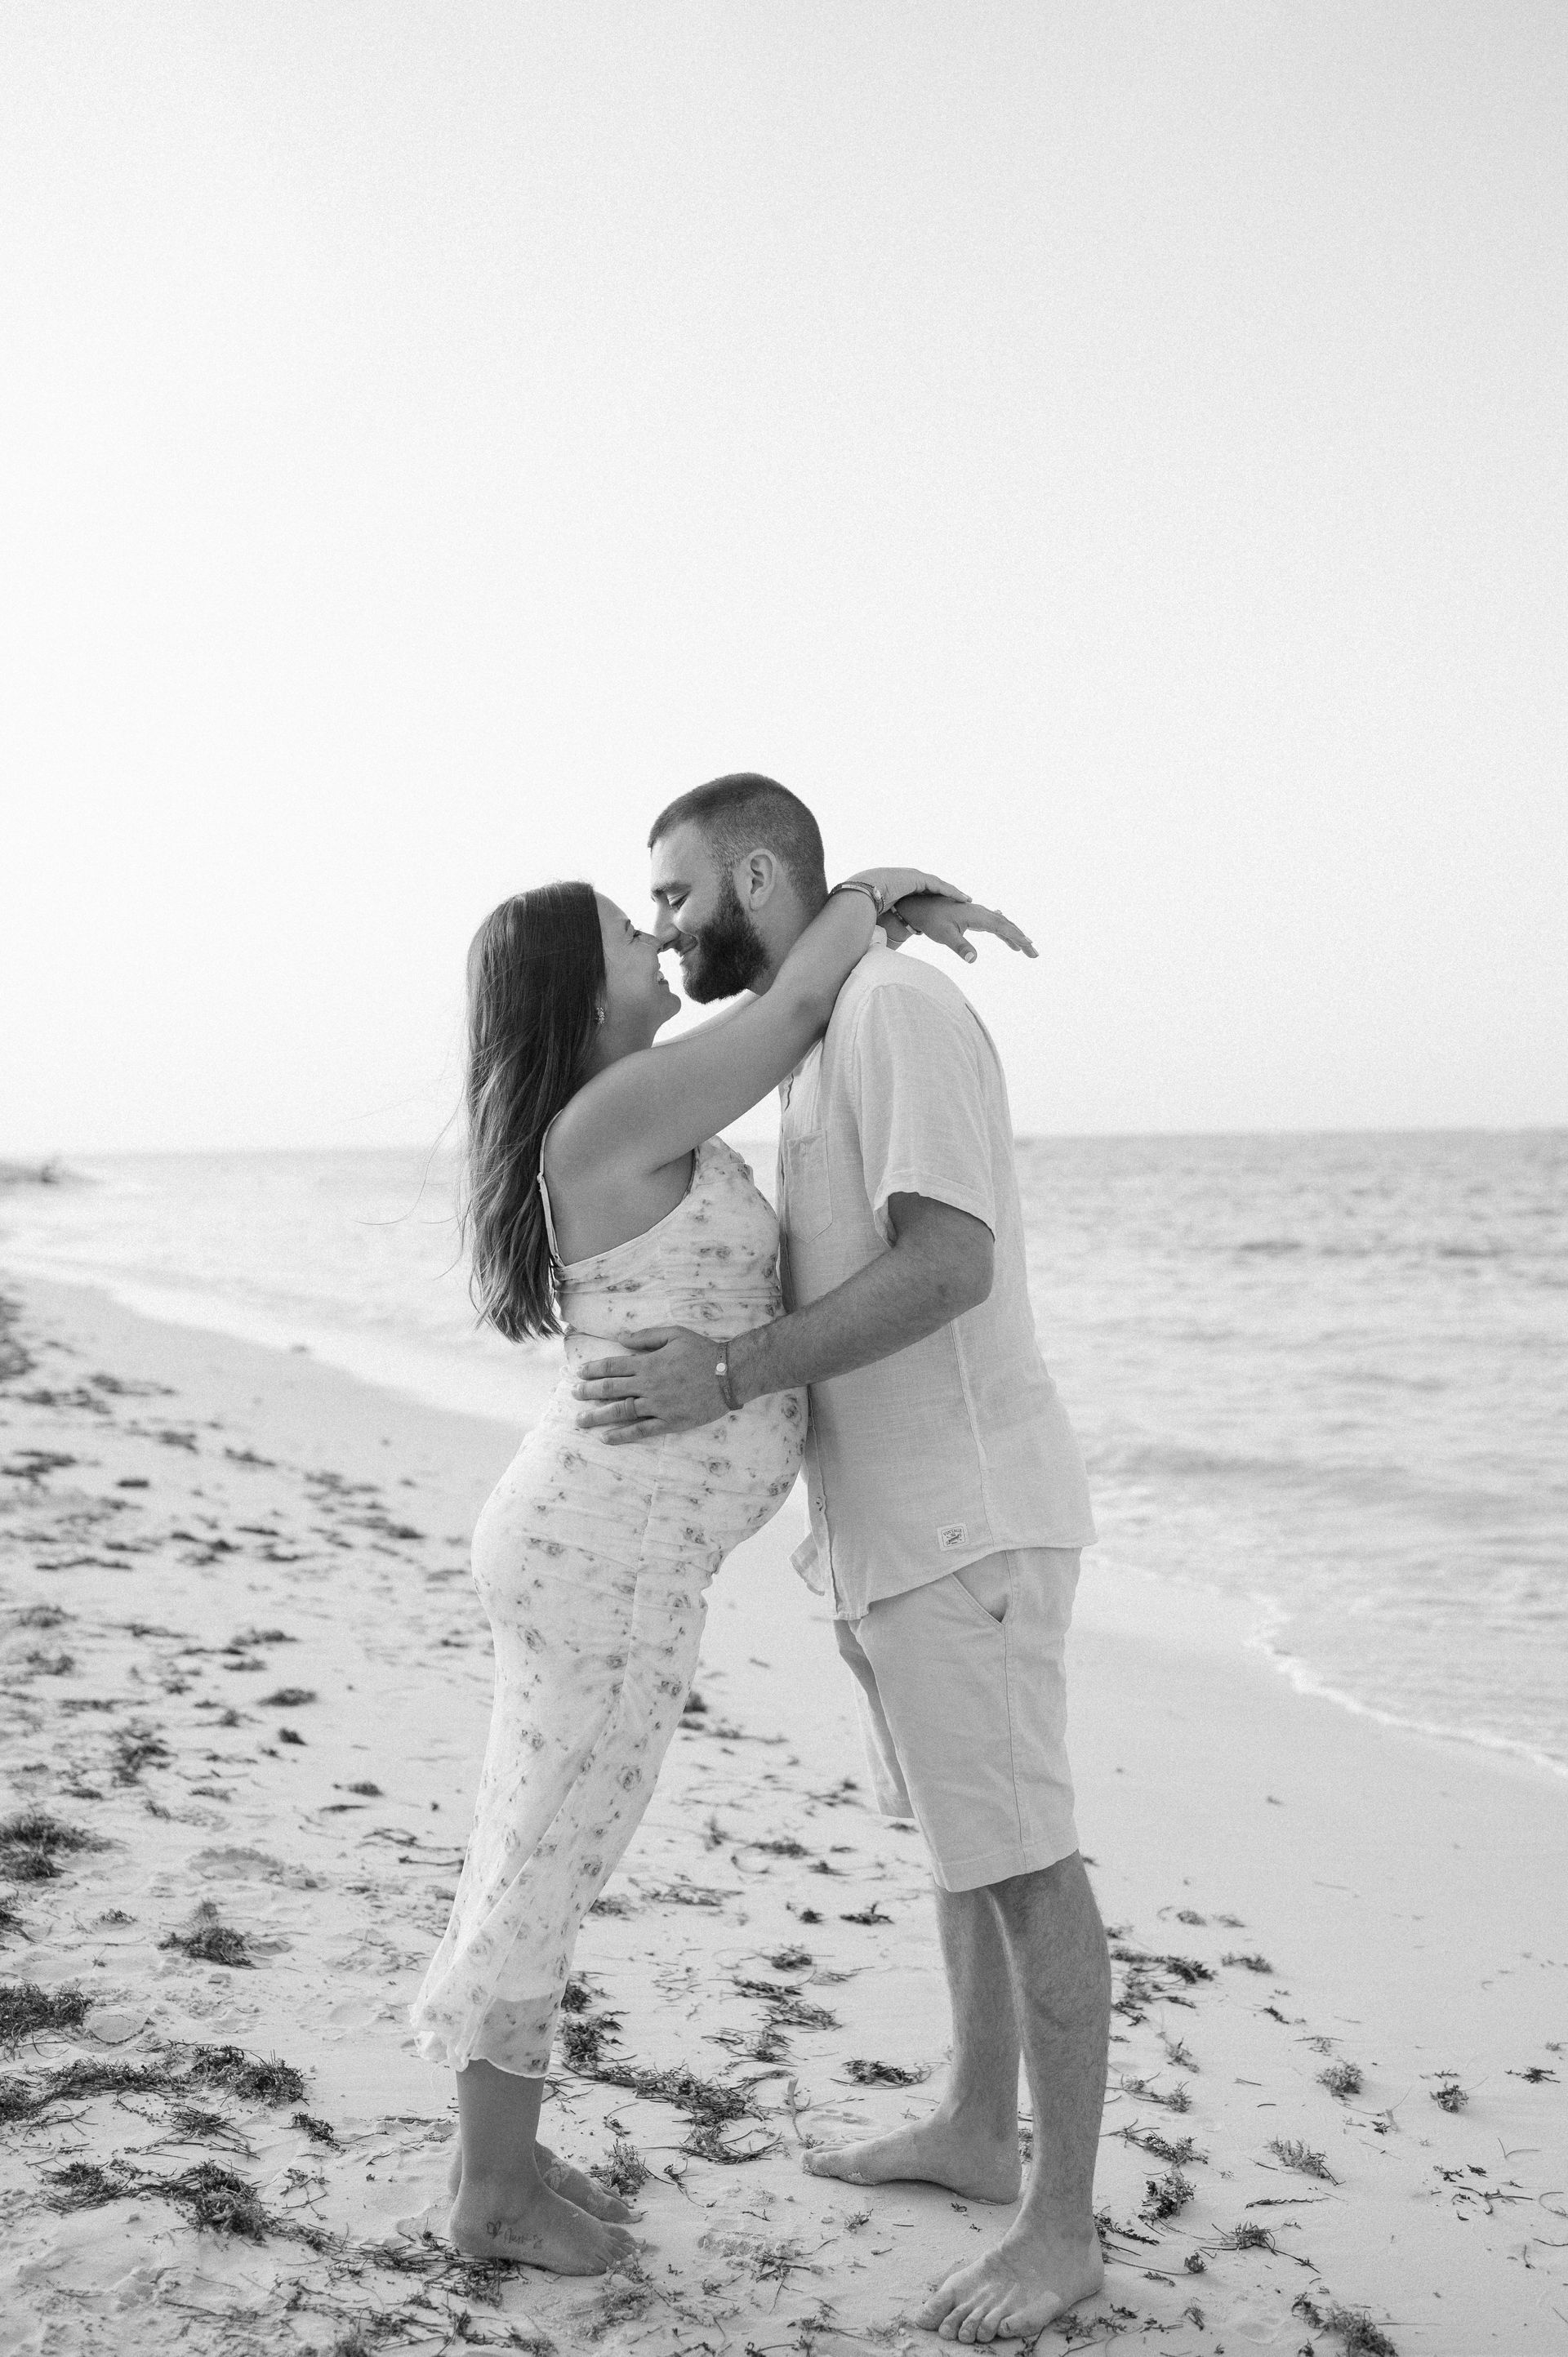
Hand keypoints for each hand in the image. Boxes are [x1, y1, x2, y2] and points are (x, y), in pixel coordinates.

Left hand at [572, 1325, 731, 1442]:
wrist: (730, 1374)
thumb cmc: (703, 1351)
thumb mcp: (674, 1334)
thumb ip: (646, 1337)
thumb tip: (621, 1338)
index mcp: (649, 1363)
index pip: (613, 1366)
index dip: (593, 1369)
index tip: (579, 1373)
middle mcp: (649, 1385)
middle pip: (611, 1389)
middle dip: (589, 1391)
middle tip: (573, 1395)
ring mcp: (658, 1405)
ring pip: (621, 1411)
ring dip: (597, 1416)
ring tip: (580, 1420)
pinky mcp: (670, 1422)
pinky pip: (641, 1430)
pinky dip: (622, 1435)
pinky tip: (606, 1438)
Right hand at [847, 866, 967, 911]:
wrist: (862, 892)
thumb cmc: (866, 905)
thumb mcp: (880, 913)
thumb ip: (886, 919)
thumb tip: (881, 935)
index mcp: (900, 887)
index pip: (922, 892)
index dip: (934, 898)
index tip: (945, 906)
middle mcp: (908, 880)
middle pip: (933, 888)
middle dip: (947, 894)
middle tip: (961, 901)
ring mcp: (913, 877)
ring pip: (939, 886)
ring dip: (953, 893)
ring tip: (966, 900)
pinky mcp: (917, 878)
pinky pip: (938, 886)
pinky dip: (951, 892)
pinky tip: (962, 898)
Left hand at [881, 894, 1037, 963]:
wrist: (918, 906)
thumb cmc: (931, 920)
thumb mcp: (945, 936)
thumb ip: (960, 947)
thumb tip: (974, 959)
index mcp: (977, 915)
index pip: (1003, 927)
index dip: (1017, 937)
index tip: (1029, 946)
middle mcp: (980, 912)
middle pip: (1006, 925)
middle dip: (1021, 939)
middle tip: (1034, 954)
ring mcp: (977, 914)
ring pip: (1001, 925)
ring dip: (1013, 936)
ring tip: (1025, 948)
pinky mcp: (972, 917)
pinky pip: (992, 924)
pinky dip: (1002, 932)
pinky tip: (1006, 938)